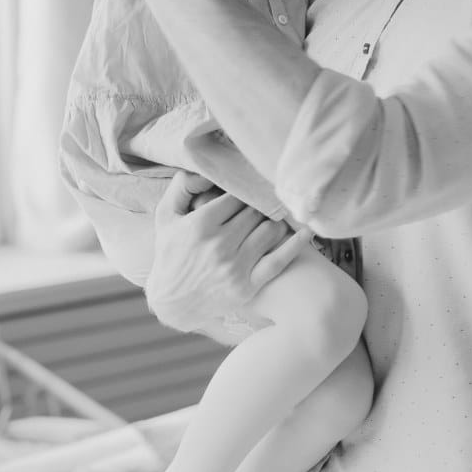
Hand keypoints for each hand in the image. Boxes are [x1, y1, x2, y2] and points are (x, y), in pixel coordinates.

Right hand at [145, 172, 312, 331]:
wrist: (172, 303)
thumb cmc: (170, 254)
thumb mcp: (164, 217)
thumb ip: (180, 187)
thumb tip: (203, 169)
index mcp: (200, 224)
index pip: (237, 196)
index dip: (246, 190)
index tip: (252, 187)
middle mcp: (219, 244)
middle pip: (255, 211)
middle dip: (261, 205)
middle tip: (267, 200)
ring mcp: (235, 266)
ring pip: (270, 230)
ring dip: (275, 220)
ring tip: (276, 215)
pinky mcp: (248, 285)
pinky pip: (279, 260)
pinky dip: (296, 244)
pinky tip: (307, 231)